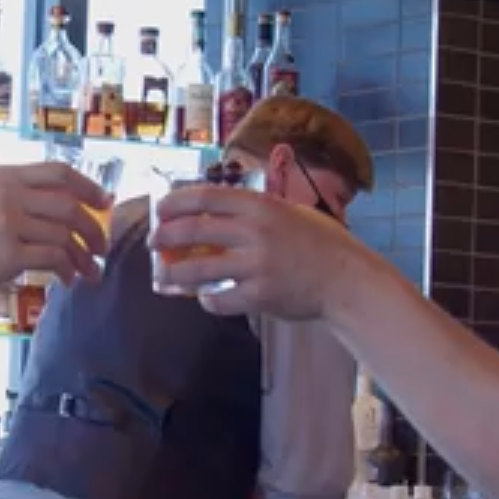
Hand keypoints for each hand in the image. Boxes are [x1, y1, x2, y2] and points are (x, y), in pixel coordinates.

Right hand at [0, 162, 113, 295]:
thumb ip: (20, 196)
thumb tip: (67, 211)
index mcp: (5, 176)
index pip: (59, 172)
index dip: (88, 187)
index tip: (105, 201)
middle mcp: (9, 194)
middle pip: (69, 205)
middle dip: (93, 228)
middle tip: (101, 246)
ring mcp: (9, 223)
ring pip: (65, 234)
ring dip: (83, 256)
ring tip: (89, 271)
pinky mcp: (9, 253)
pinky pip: (54, 259)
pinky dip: (68, 270)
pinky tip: (68, 280)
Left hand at [148, 186, 371, 319]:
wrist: (346, 279)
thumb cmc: (320, 243)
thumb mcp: (290, 212)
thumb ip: (254, 210)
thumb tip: (214, 212)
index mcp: (260, 206)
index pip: (204, 197)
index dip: (175, 202)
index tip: (160, 210)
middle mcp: (255, 233)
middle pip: (192, 231)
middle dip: (163, 237)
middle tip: (153, 243)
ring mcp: (256, 266)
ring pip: (197, 270)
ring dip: (171, 274)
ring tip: (161, 277)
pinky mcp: (259, 297)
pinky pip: (219, 300)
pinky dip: (206, 300)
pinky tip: (205, 298)